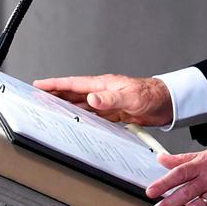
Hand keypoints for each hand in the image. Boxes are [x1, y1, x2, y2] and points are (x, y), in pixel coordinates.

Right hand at [32, 73, 172, 126]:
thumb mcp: (129, 97)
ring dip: (66, 107)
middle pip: (73, 94)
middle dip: (55, 95)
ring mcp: (107, 102)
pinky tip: (76, 122)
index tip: (39, 85)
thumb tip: (91, 99)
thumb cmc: (151, 96)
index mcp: (102, 84)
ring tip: (51, 110)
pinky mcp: (114, 113)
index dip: (54, 85)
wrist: (167, 103)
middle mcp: (102, 92)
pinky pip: (92, 115)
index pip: (73, 84)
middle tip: (38, 98)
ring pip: (81, 105)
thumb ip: (109, 99)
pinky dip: (81, 118)